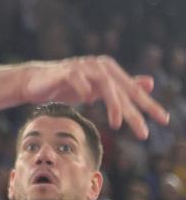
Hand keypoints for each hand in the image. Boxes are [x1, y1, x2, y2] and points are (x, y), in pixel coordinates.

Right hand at [23, 56, 167, 138]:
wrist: (35, 81)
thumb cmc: (67, 86)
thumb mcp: (98, 89)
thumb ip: (122, 87)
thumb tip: (151, 82)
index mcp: (110, 69)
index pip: (133, 90)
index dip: (149, 105)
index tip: (164, 121)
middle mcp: (100, 65)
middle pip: (123, 89)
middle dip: (135, 112)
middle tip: (144, 134)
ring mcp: (83, 66)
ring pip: (106, 84)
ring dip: (114, 105)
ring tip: (117, 125)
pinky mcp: (66, 71)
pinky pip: (80, 81)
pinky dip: (85, 92)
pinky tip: (88, 101)